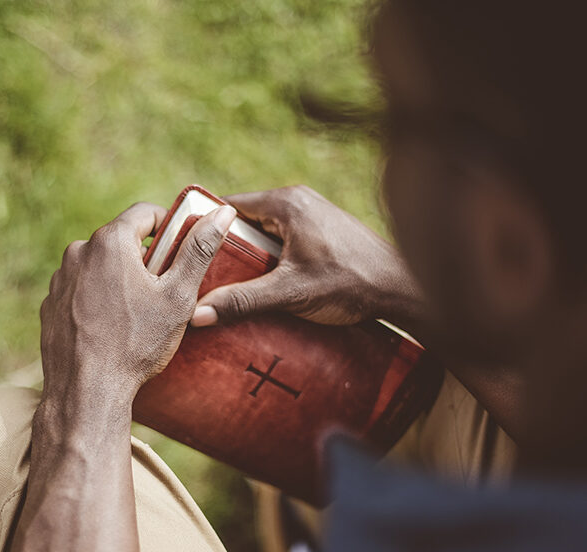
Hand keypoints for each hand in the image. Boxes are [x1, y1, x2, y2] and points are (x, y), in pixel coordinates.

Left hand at [39, 202, 236, 410]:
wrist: (87, 391)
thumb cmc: (136, 343)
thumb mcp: (178, 296)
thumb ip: (198, 250)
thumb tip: (223, 213)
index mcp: (111, 242)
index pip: (145, 213)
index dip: (169, 226)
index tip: (180, 249)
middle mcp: (79, 252)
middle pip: (121, 240)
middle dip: (144, 257)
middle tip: (163, 290)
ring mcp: (60, 278)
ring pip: (99, 265)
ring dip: (119, 278)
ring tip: (136, 314)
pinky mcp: (51, 303)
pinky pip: (81, 288)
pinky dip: (97, 298)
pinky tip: (111, 327)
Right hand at [191, 185, 423, 328]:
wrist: (402, 289)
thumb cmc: (351, 283)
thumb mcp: (290, 293)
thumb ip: (243, 301)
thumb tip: (196, 315)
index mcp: (286, 203)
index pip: (227, 207)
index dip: (203, 229)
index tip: (185, 253)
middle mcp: (298, 201)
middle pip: (244, 220)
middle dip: (224, 247)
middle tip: (203, 277)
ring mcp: (313, 214)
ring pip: (264, 232)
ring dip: (248, 256)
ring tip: (228, 284)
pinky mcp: (323, 231)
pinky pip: (283, 240)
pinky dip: (269, 258)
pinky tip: (264, 283)